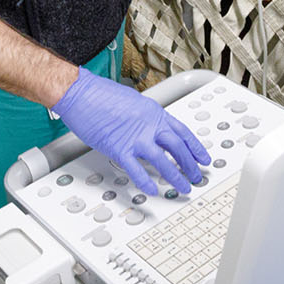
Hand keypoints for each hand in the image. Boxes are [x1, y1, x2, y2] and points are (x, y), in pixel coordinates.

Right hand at [50, 68, 211, 196]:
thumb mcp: (133, 102)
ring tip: (181, 188)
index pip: (182, 132)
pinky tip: (153, 190)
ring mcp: (135, 137)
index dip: (195, 147)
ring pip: (162, 161)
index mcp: (154, 112)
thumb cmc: (100, 95)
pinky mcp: (118, 148)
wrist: (80, 93)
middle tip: (195, 177)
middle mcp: (148, 124)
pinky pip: (136, 169)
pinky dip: (146, 182)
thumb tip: (151, 130)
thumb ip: (146, 118)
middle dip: (190, 165)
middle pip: (177, 148)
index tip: (203, 158)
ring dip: (175, 176)